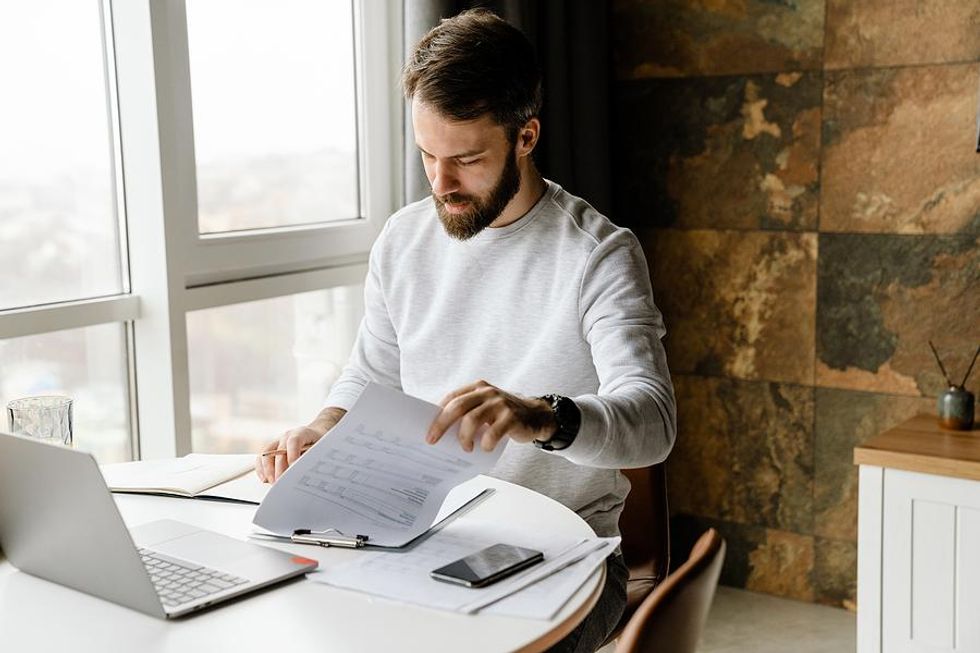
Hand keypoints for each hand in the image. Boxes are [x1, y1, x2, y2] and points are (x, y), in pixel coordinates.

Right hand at [255, 407, 345, 482]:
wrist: (315, 433)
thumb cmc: (318, 442)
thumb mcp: (321, 447)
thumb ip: (311, 456)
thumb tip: (304, 470)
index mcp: (301, 432)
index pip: (294, 441)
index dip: (293, 455)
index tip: (293, 468)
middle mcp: (286, 436)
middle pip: (278, 451)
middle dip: (279, 469)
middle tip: (282, 483)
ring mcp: (277, 442)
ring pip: (266, 454)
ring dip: (268, 470)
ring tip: (273, 482)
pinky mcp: (272, 449)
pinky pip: (261, 457)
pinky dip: (261, 468)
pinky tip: (265, 479)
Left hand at [425, 380, 555, 452]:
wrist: (537, 415)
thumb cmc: (505, 414)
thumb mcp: (486, 407)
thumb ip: (468, 413)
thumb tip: (442, 431)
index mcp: (477, 389)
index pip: (452, 398)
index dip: (437, 414)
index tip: (428, 431)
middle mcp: (487, 393)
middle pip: (458, 406)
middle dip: (442, 425)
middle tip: (434, 440)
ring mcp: (500, 403)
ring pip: (472, 419)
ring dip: (464, 437)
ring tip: (466, 448)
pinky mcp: (512, 417)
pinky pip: (493, 432)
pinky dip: (486, 443)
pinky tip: (485, 448)